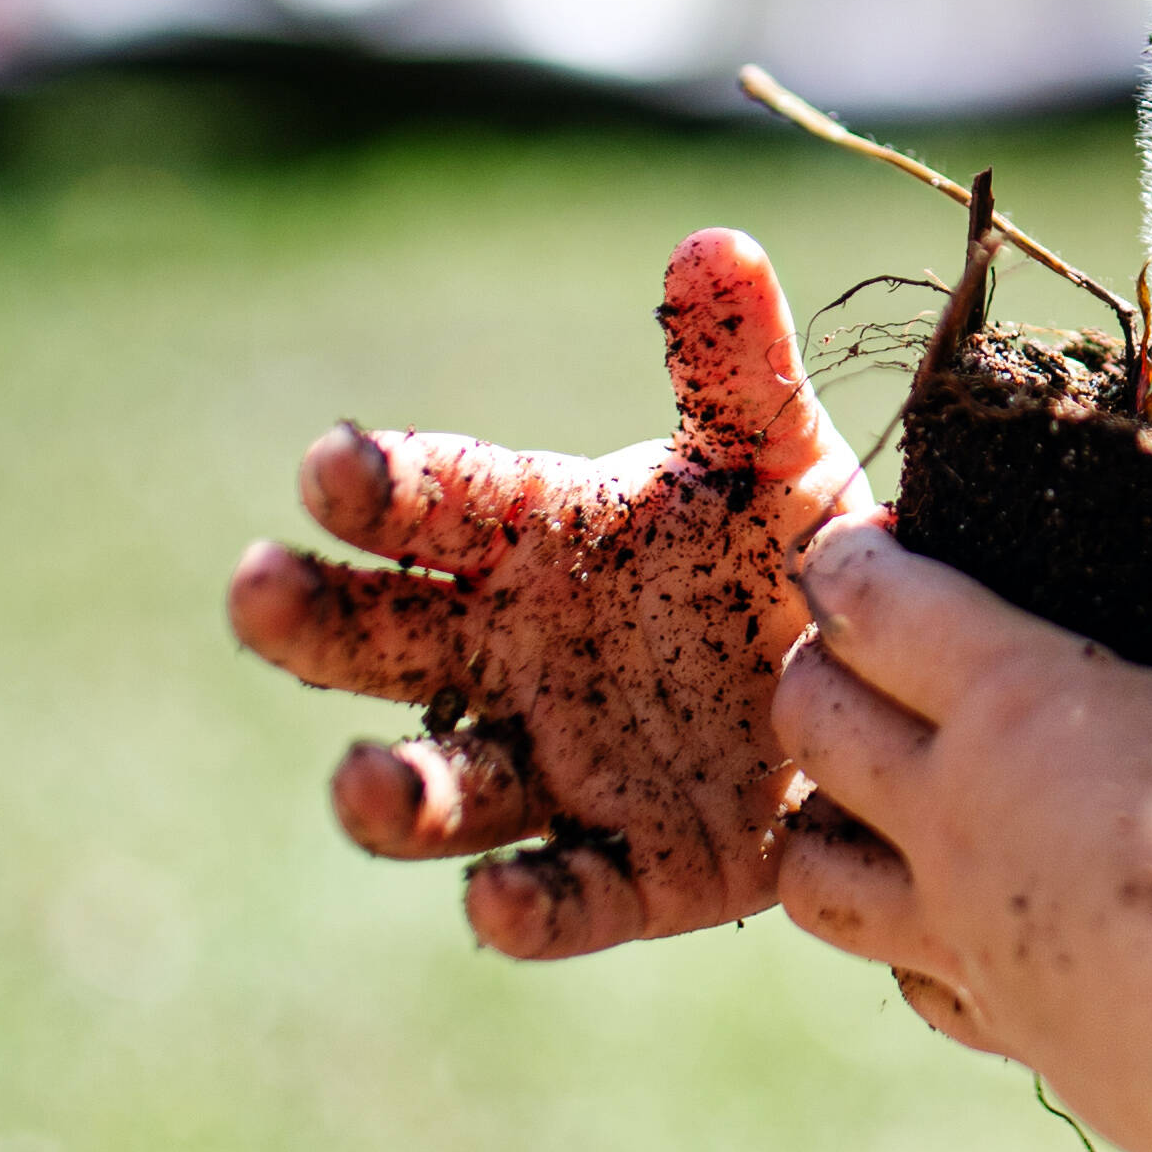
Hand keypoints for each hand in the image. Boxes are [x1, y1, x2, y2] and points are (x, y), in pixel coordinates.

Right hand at [228, 229, 863, 957]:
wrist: (891, 690)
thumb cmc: (796, 553)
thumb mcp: (781, 457)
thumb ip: (738, 367)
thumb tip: (712, 245)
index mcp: (538, 540)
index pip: (436, 501)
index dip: (381, 482)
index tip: (331, 464)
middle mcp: (518, 657)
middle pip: (382, 643)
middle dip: (311, 621)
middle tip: (259, 589)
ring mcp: (563, 769)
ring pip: (445, 791)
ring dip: (393, 792)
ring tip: (364, 780)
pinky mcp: (634, 873)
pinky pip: (563, 897)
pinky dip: (525, 906)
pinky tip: (497, 904)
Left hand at [770, 512, 1151, 1137]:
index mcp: (1021, 698)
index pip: (876, 603)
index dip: (850, 561)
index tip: (856, 544)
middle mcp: (962, 816)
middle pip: (811, 724)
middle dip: (811, 674)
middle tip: (856, 654)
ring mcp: (971, 937)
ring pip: (814, 878)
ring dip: (821, 825)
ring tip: (868, 802)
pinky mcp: (1014, 1034)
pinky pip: (914, 985)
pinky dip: (913, 950)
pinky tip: (963, 932)